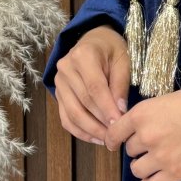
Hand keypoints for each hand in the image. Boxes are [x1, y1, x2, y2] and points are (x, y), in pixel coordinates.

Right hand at [54, 25, 130, 143]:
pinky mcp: (58, 94)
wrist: (93, 40)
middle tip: (117, 136)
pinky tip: (95, 138)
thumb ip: (120, 84)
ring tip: (108, 140)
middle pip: (83, 102)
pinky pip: (65, 117)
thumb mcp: (122, 60)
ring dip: (90, 130)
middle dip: (101, 122)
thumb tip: (120, 111)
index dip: (106, 108)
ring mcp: (59, 82)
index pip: (94, 87)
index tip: (119, 124)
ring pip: (72, 113)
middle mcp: (65, 68)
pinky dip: (80, 131)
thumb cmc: (111, 49)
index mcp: (83, 55)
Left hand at [105, 80, 180, 180]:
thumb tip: (135, 130)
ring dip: (143, 165)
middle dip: (138, 148)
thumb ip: (148, 116)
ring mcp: (162, 157)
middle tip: (152, 144)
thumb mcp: (167, 100)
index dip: (114, 139)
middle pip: (129, 151)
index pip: (114, 133)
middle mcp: (147, 136)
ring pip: (137, 170)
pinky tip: (154, 177)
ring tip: (155, 160)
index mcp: (143, 114)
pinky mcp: (177, 173)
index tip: (115, 142)